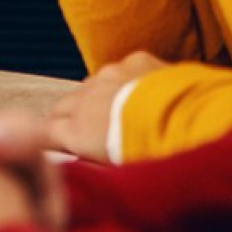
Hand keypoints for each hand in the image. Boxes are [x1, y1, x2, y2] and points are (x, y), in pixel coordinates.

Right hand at [47, 52, 167, 162]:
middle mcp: (86, 98)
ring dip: (98, 97)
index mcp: (76, 131)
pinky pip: (124, 70)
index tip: (49, 148)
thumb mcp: (111, 171)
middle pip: (63, 106)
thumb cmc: (149, 157)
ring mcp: (110, 75)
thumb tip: (83, 163)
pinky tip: (143, 93)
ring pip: (93, 85)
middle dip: (67, 118)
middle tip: (81, 133)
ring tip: (117, 113)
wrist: (186, 122)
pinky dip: (127, 80)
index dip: (45, 140)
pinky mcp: (136, 60)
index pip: (45, 132)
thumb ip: (90, 161)